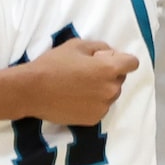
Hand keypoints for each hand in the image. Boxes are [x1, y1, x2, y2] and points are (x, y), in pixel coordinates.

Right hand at [20, 38, 139, 124]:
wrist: (31, 91)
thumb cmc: (53, 64)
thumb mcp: (77, 45)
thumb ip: (100, 47)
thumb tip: (110, 54)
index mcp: (109, 69)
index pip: (132, 63)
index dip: (121, 60)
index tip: (107, 60)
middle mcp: (111, 90)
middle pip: (120, 80)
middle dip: (109, 75)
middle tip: (87, 73)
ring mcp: (103, 107)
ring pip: (110, 95)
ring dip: (101, 90)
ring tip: (79, 87)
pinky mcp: (93, 119)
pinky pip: (100, 108)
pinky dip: (92, 103)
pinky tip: (75, 99)